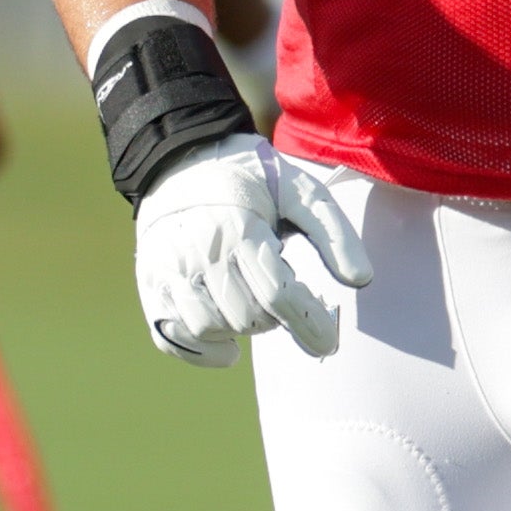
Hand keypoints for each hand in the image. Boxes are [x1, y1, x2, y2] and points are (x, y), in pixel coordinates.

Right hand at [132, 136, 369, 363]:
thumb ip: (334, 233)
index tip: (328, 341)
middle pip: (246, 316)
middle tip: (280, 296)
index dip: (309, 324)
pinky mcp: (150, 284)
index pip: (277, 294)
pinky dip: (201, 351)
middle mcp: (199, 252)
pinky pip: (171, 338)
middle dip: (274, 318)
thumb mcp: (301, 191)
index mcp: (240, 228)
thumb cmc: (251, 180)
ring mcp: (167, 270)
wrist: (182, 160)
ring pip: (209, 329)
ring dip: (239, 329)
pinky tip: (226, 344)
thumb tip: (360, 280)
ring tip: (251, 305)